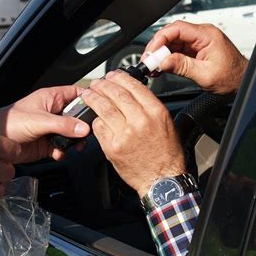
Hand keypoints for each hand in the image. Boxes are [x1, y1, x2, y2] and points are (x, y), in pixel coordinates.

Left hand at [0, 86, 89, 162]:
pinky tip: (58, 154)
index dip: (88, 98)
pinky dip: (63, 151)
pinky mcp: (46, 144)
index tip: (99, 107)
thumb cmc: (9, 123)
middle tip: (87, 134)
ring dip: (74, 141)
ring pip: (71, 133)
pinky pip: (62, 147)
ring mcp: (50, 128)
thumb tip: (84, 128)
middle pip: (77, 116)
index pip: (75, 93)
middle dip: (83, 126)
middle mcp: (53, 112)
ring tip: (74, 147)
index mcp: (51, 98)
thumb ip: (63, 125)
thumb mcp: (39, 121)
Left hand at [81, 71, 185, 196]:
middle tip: (97, 83)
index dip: (119, 77)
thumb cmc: (166, 154)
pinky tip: (94, 117)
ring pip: (103, 108)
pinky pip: (99, 127)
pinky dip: (95, 120)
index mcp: (156, 112)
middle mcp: (140, 121)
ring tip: (88, 94)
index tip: (113, 75)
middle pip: (116, 94)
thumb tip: (133, 92)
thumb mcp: (167, 123)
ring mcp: (125, 134)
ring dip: (93, 98)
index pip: (133, 86)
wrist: (161, 179)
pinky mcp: (113, 147)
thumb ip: (150, 107)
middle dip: (103, 85)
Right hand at [144, 20, 247, 93]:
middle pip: (172, 34)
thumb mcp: (205, 75)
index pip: (177, 28)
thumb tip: (164, 62)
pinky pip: (176, 50)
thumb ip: (183, 67)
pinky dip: (167, 58)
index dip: (160, 39)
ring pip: (172, 42)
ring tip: (152, 66)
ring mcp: (197, 42)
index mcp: (207, 35)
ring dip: (160, 54)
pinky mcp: (195, 51)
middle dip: (157, 47)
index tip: (152, 52)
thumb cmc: (232, 77)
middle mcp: (201, 35)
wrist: (242, 82)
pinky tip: (160, 67)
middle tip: (148, 61)